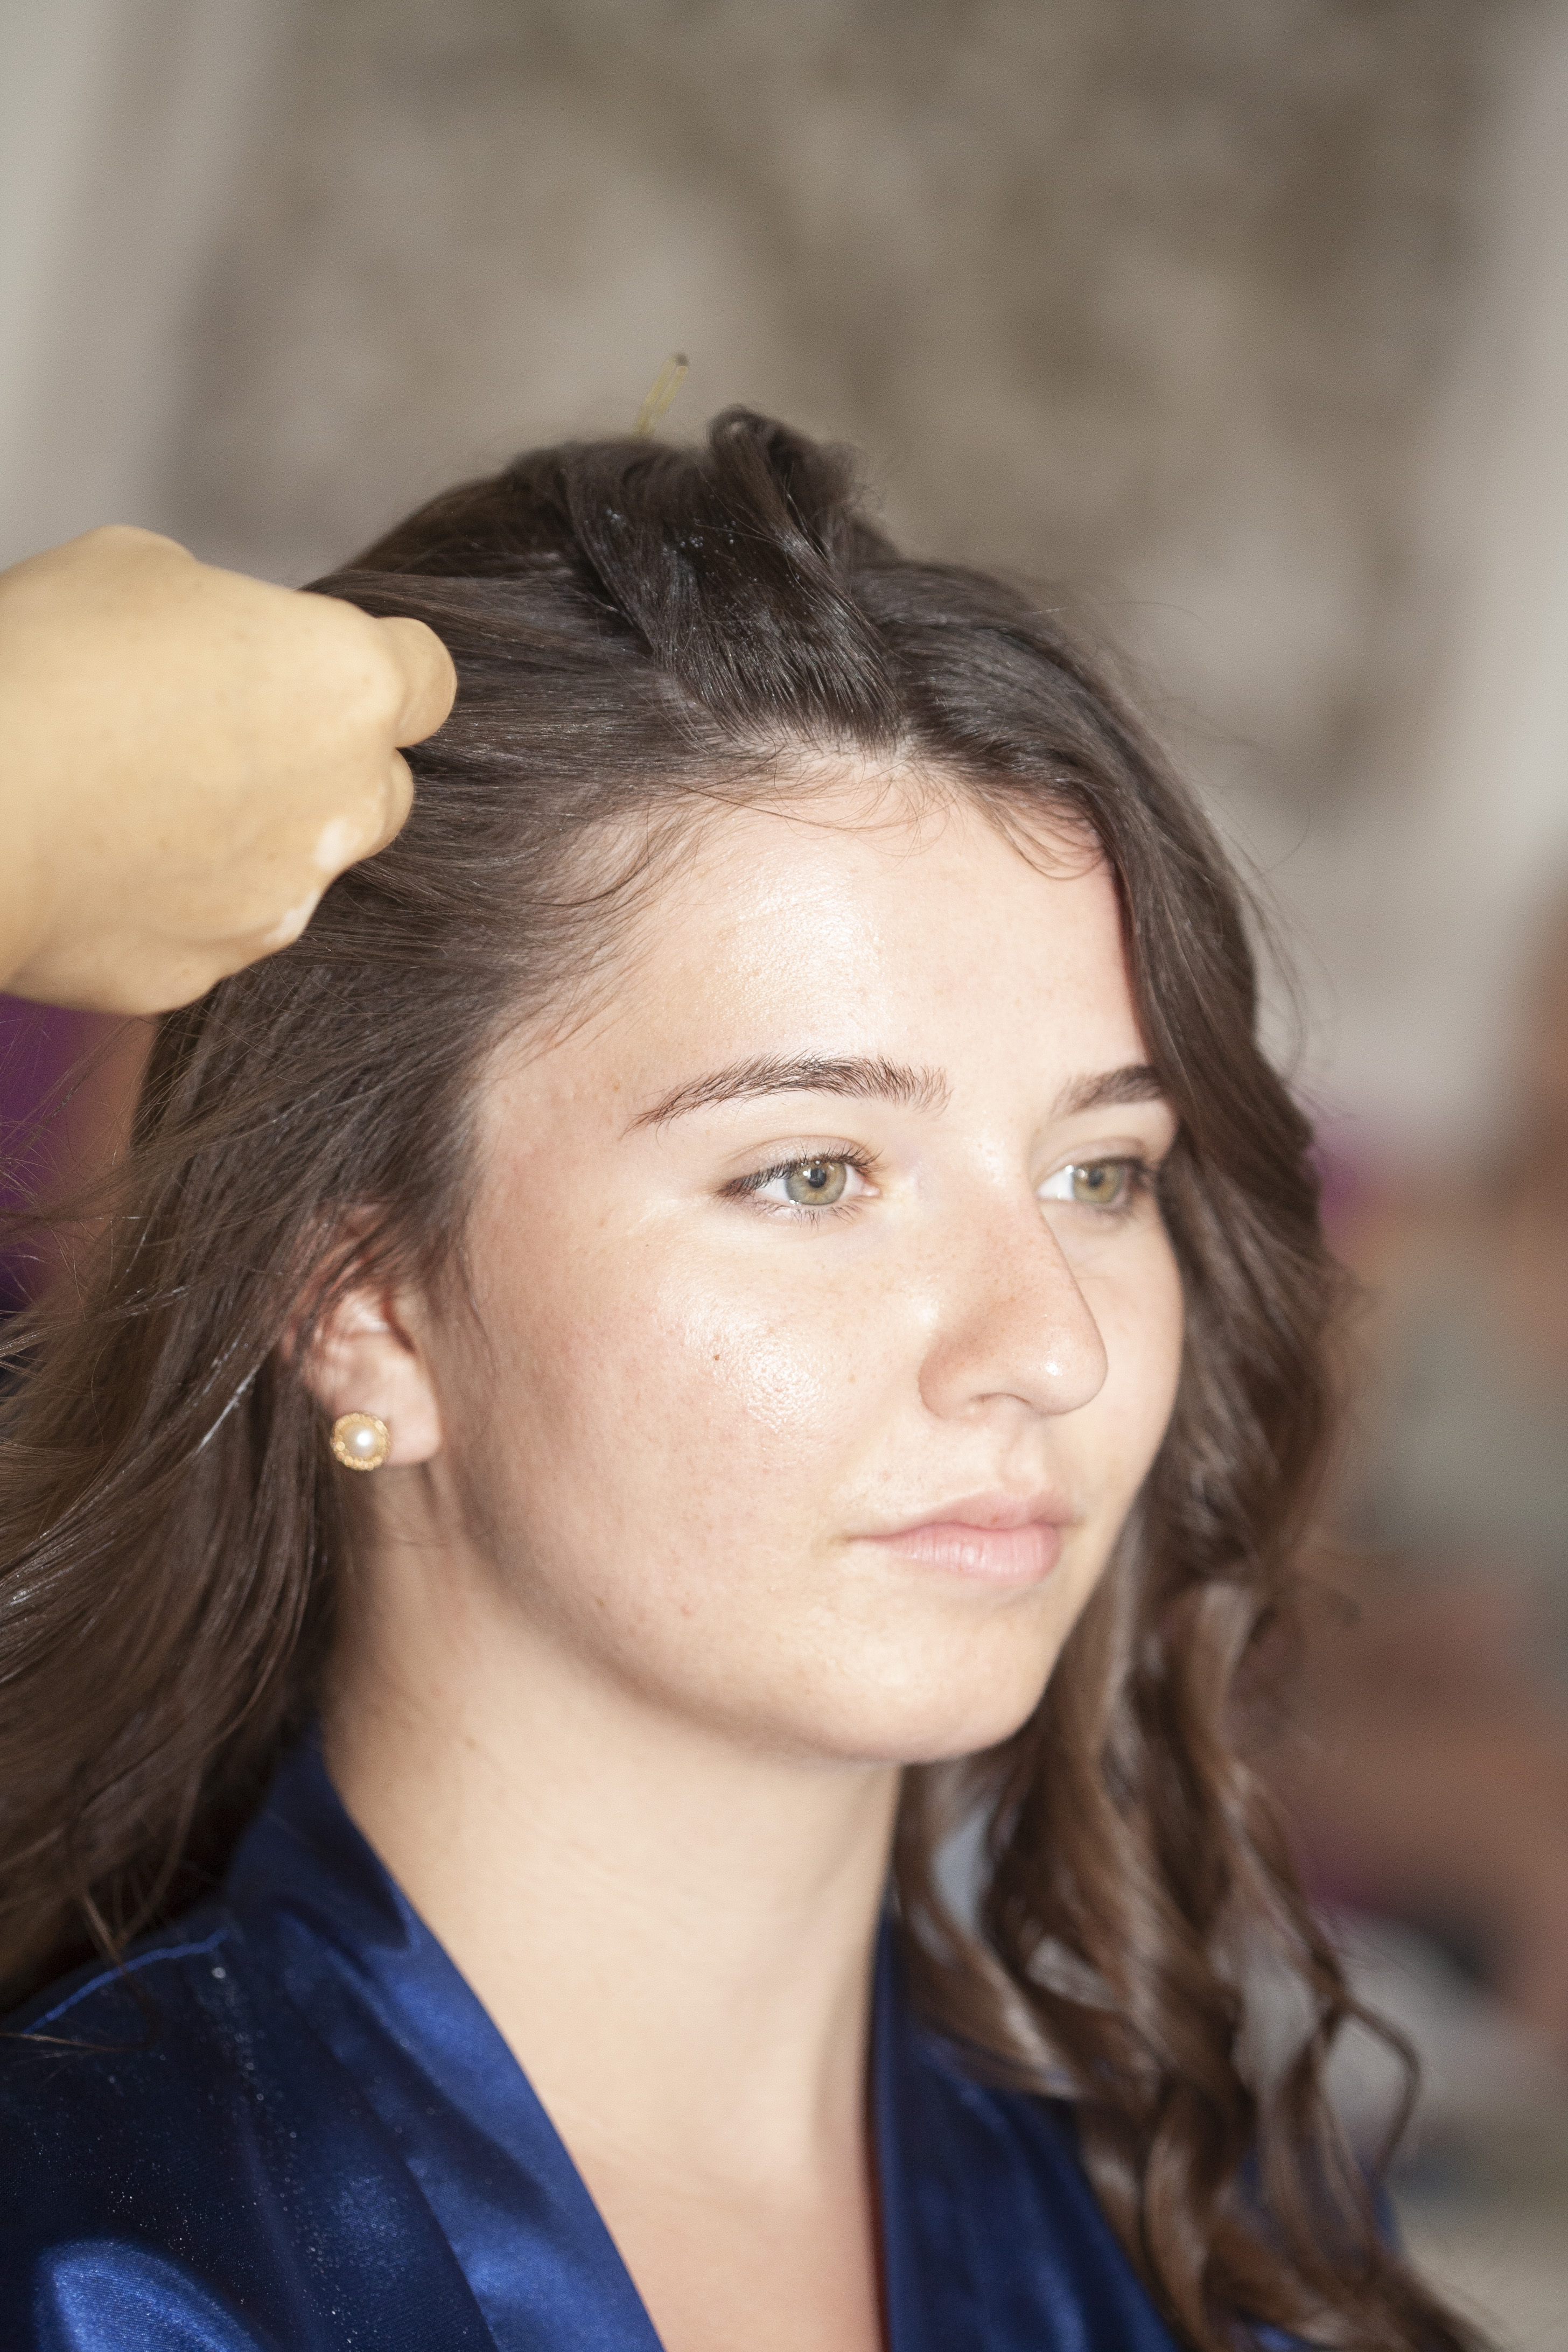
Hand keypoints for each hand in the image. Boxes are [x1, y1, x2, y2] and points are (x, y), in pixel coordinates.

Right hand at [0, 526, 455, 1012]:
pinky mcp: (209, 969)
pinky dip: (175, 901)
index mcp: (347, 685)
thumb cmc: (47, 666)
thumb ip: (221, 614)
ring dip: (250, 837)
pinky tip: (99, 864)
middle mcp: (344, 806)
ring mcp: (283, 901)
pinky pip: (214, 929)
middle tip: (226, 736)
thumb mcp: (138, 568)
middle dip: (327, 764)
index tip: (330, 666)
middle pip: (380, 786)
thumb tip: (218, 646)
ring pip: (299, 867)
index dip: (379, 667)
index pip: (426, 677)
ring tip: (140, 802)